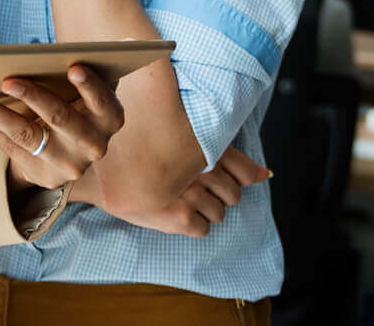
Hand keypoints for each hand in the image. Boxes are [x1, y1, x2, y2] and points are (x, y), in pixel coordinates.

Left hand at [0, 64, 124, 190]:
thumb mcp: (95, 91)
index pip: (103, 102)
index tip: (73, 68)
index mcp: (111, 119)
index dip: (90, 86)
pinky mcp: (42, 174)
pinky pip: (11, 148)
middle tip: (6, 79)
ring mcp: (67, 163)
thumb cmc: (81, 106)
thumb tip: (128, 44)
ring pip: (28, 136)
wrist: (72, 153)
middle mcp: (93, 146)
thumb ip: (104, 68)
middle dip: (32, 96)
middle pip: (60, 118)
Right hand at [91, 145, 269, 237]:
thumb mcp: (185, 144)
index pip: (243, 169)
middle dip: (218, 193)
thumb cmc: (146, 154)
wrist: (104, 174)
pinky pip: (204, 228)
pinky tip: (174, 211)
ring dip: (205, 208)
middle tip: (193, 186)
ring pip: (220, 212)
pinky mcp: (178, 218)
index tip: (219, 176)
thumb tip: (268, 175)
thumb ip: (227, 156)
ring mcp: (188, 193)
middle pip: (233, 194)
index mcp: (201, 145)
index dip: (239, 177)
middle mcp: (198, 168)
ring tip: (181, 197)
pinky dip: (193, 223)